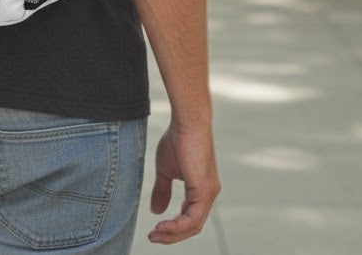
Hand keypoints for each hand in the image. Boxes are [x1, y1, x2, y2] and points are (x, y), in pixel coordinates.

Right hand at [148, 121, 219, 244]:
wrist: (187, 122)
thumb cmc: (177, 140)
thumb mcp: (165, 170)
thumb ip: (162, 190)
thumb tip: (155, 211)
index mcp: (200, 190)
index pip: (189, 218)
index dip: (172, 227)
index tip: (154, 230)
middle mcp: (208, 194)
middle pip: (192, 227)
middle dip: (171, 236)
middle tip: (152, 238)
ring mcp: (209, 194)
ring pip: (193, 226)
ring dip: (172, 234)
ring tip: (154, 235)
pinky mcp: (205, 191)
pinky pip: (192, 218)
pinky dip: (176, 226)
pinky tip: (162, 226)